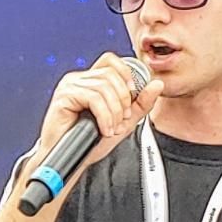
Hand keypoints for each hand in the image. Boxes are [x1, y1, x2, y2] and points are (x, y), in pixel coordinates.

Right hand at [33, 52, 163, 184]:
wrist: (71, 160)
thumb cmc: (89, 142)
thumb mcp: (123, 122)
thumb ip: (141, 104)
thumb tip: (157, 84)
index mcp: (90, 81)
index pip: (111, 61)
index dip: (126, 73)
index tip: (132, 95)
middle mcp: (78, 79)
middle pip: (111, 74)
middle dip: (123, 99)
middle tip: (123, 120)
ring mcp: (69, 86)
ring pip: (104, 87)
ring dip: (115, 111)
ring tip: (112, 128)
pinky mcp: (64, 96)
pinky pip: (93, 98)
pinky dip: (105, 116)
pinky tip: (104, 129)